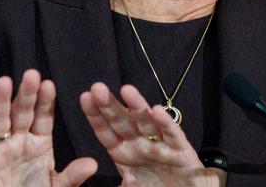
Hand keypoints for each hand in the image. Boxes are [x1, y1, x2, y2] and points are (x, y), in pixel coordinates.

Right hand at [0, 69, 97, 186]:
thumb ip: (72, 176)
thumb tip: (93, 163)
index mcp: (39, 142)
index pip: (43, 117)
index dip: (45, 101)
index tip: (50, 85)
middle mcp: (18, 141)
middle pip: (22, 113)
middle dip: (27, 94)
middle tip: (32, 74)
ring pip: (0, 120)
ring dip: (2, 101)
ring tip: (5, 81)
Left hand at [80, 83, 225, 186]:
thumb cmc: (154, 186)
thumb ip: (112, 185)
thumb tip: (86, 173)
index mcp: (124, 153)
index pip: (106, 131)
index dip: (95, 115)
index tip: (84, 97)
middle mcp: (140, 145)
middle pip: (122, 122)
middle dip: (110, 105)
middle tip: (98, 88)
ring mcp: (160, 145)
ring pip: (146, 122)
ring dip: (137, 106)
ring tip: (126, 90)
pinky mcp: (181, 151)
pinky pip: (173, 135)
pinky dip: (166, 123)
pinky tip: (157, 111)